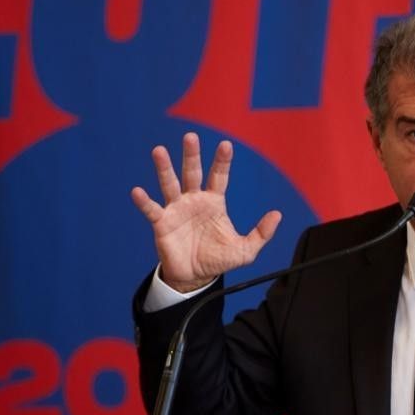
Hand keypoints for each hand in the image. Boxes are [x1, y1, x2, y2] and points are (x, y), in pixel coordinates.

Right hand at [131, 132, 281, 291]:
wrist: (195, 277)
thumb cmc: (218, 259)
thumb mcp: (245, 250)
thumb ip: (261, 233)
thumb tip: (277, 214)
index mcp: (214, 202)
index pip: (219, 176)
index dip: (222, 161)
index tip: (226, 144)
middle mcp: (194, 200)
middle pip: (192, 172)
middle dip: (191, 155)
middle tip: (191, 136)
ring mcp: (176, 209)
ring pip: (169, 184)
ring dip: (164, 168)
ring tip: (159, 150)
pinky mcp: (161, 223)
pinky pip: (152, 210)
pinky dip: (144, 201)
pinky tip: (138, 191)